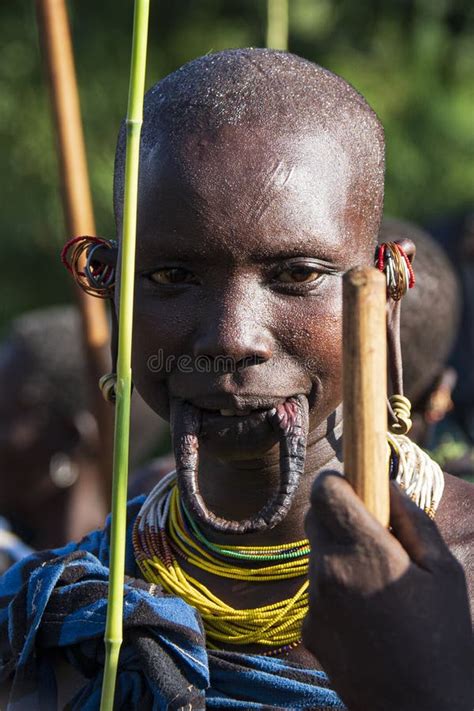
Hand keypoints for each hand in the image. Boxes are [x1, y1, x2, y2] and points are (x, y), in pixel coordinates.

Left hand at [302, 472, 473, 710]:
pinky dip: (335, 590)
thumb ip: (412, 520)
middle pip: (315, 517)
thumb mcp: (445, 572)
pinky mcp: (309, 630)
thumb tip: (388, 486)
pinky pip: (317, 591)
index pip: (325, 489)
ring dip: (338, 553)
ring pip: (317, 554)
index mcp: (364, 552)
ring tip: (377, 584)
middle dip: (339, 515)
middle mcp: (328, 573)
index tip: (358, 487)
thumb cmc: (445, 641)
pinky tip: (366, 616)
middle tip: (374, 535)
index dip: (340, 480)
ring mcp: (314, 604)